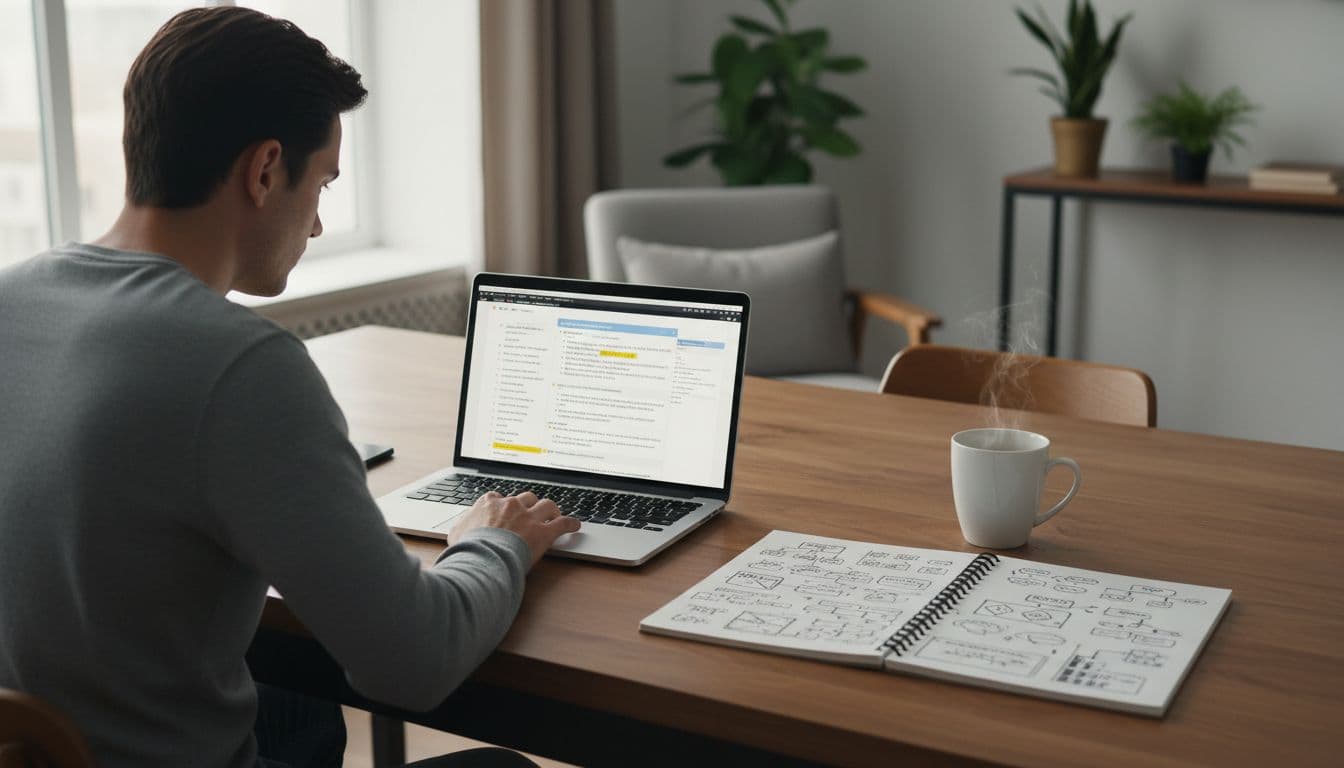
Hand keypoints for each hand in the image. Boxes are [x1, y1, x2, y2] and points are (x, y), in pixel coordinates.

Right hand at [445, 491, 580, 567]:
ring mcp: (528, 517)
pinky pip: (562, 523)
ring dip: (551, 510)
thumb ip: (461, 528)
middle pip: (526, 498)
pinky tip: (575, 526)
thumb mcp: (456, 535)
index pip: (500, 498)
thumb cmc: (467, 549)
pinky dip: (570, 524)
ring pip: (546, 505)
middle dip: (530, 504)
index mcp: (489, 503)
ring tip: (554, 515)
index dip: (505, 505)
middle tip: (533, 512)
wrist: (482, 558)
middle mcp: (511, 505)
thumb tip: (458, 531)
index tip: (507, 511)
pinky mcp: (544, 532)